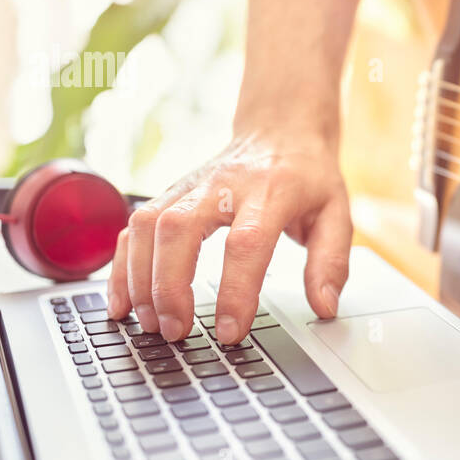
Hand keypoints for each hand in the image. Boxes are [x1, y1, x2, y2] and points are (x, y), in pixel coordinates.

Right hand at [106, 128, 350, 343]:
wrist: (280, 128)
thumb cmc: (307, 176)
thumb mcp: (336, 214)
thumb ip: (332, 262)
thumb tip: (324, 308)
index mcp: (271, 191)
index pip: (246, 242)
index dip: (236, 290)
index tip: (231, 331)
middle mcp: (223, 184)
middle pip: (180, 230)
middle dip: (170, 286)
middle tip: (177, 331)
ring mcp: (190, 185)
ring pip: (147, 225)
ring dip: (141, 279)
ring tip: (151, 323)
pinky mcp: (169, 192)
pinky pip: (133, 226)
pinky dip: (122, 265)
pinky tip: (123, 302)